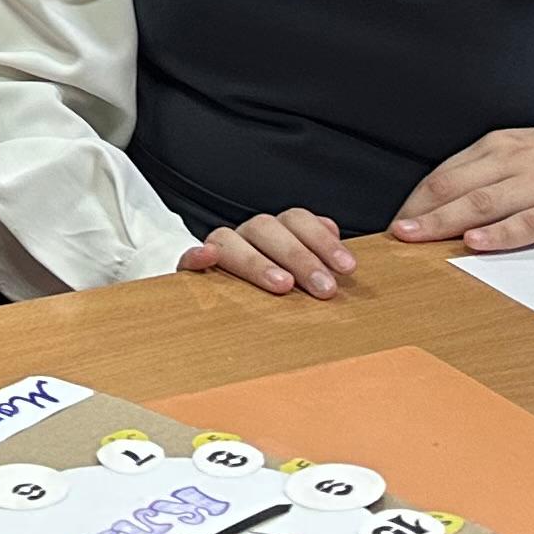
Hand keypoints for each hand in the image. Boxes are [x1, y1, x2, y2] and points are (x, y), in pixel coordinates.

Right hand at [175, 209, 354, 296]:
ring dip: (256, 261)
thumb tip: (341, 252)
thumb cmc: (277, 291)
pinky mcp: (190, 271)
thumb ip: (319, 261)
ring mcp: (217, 250)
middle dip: (299, 257)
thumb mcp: (304, 278)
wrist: (223, 313)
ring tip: (282, 286)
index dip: (322, 240)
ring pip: (228, 239)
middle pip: (267, 228)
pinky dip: (196, 256)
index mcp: (274, 232)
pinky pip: (186, 259)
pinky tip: (207, 258)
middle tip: (325, 289)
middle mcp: (246, 235)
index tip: (347, 268)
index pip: (297, 220)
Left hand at [387, 125, 533, 254]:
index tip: (396, 220)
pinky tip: (475, 243)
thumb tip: (441, 201)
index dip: (417, 198)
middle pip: (458, 186)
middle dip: (422, 211)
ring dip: (446, 222)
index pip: (447, 172)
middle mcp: (518, 161)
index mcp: (503, 145)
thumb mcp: (526, 152)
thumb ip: (486, 172)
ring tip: (418, 238)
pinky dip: (499, 233)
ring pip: (484, 203)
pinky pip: (528, 223)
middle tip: (395, 234)